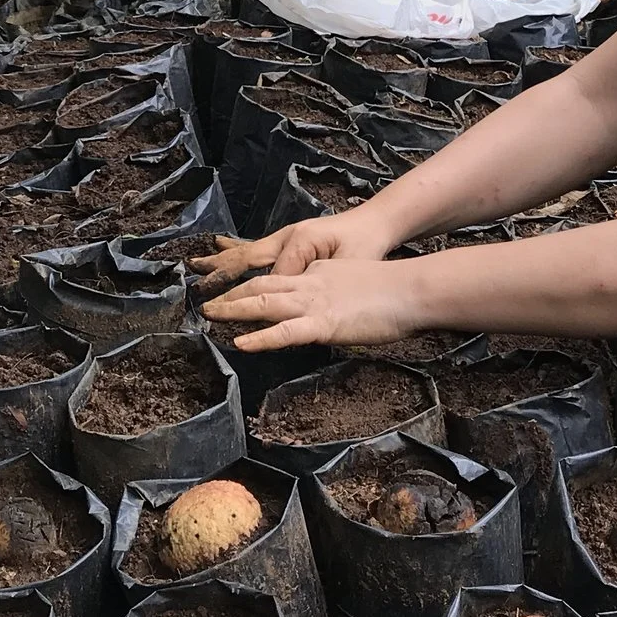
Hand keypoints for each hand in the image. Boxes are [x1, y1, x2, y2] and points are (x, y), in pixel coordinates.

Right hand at [192, 206, 399, 285]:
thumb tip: (296, 294)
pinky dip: (235, 250)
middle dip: (223, 274)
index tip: (233, 317)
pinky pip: (255, 247)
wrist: (375, 222)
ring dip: (222, 260)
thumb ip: (323, 279)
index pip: (273, 278)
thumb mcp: (349, 265)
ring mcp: (286, 236)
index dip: (255, 299)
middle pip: (248, 258)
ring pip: (247, 251)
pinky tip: (220, 247)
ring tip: (197, 264)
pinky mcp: (288, 239)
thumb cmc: (365, 245)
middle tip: (199, 289)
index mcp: (300, 243)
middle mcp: (287, 237)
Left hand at [199, 256, 424, 351]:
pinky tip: (240, 343)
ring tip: (208, 315)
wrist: (412, 289)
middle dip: (230, 293)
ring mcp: (314, 303)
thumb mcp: (353, 284)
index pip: (275, 276)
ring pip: (264, 303)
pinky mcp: (324, 323)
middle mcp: (309, 283)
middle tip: (205, 301)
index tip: (228, 289)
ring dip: (233, 309)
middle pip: (260, 285)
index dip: (248, 282)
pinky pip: (285, 332)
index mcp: (316, 274)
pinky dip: (260, 337)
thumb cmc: (392, 289)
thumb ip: (333, 294)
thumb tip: (324, 308)